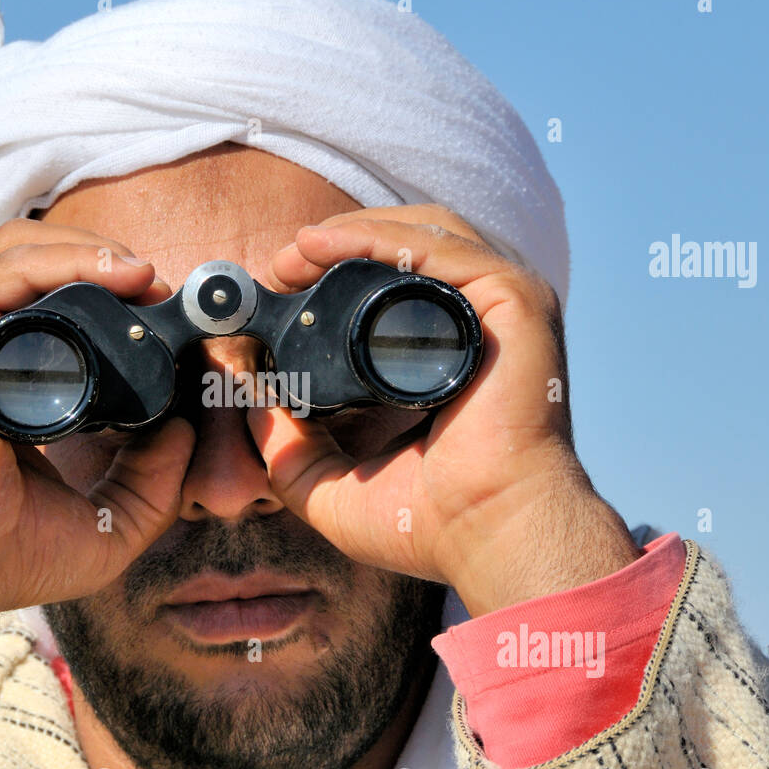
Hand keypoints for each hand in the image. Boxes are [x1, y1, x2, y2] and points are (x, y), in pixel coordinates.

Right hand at [0, 220, 194, 708]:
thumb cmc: (6, 555)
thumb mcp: (109, 520)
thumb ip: (152, 479)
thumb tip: (185, 430)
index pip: (46, 304)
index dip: (105, 294)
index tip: (162, 312)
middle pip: (32, 262)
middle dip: (100, 259)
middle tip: (158, 288)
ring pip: (18, 250)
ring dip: (89, 251)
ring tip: (144, 276)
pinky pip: (4, 270)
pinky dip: (64, 260)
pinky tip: (115, 276)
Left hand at [248, 204, 640, 617]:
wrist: (488, 536)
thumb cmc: (430, 524)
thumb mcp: (333, 485)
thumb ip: (290, 449)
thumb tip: (253, 403)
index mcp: (450, 356)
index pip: (396, 285)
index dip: (337, 274)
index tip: (279, 285)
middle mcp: (480, 324)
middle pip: (410, 247)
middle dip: (339, 244)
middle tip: (281, 263)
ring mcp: (502, 309)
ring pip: (425, 233)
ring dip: (353, 232)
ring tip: (296, 252)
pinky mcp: (515, 301)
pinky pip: (442, 246)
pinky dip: (382, 237)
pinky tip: (329, 246)